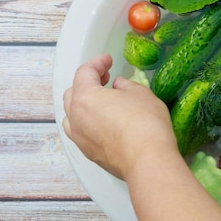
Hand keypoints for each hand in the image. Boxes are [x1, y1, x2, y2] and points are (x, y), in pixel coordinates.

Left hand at [62, 53, 176, 179]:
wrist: (147, 160)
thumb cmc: (145, 122)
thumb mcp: (141, 94)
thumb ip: (125, 85)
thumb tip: (117, 86)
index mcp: (85, 97)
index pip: (85, 73)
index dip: (98, 63)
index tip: (109, 59)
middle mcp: (75, 117)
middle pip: (73, 94)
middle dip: (88, 83)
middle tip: (105, 78)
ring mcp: (80, 138)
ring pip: (73, 116)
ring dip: (85, 104)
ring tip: (102, 101)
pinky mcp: (89, 153)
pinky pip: (82, 132)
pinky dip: (89, 122)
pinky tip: (105, 122)